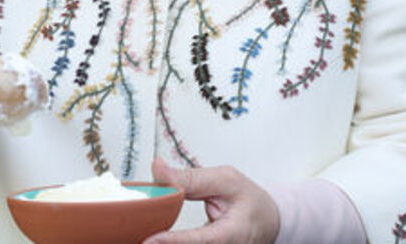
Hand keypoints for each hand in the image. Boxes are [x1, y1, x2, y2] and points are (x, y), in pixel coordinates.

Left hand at [143, 158, 279, 243]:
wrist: (268, 220)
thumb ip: (191, 178)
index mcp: (233, 234)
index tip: (149, 240)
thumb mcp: (225, 179)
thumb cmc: (250, 200)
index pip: (200, 240)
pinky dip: (168, 242)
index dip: (173, 241)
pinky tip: (153, 239)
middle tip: (137, 236)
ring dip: (164, 242)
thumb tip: (158, 169)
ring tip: (139, 236)